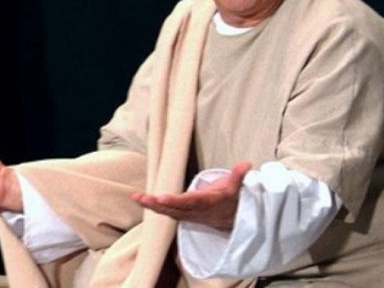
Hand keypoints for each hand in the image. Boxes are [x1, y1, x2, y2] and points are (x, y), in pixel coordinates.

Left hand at [132, 162, 250, 230]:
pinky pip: (166, 212)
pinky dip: (154, 206)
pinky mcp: (182, 214)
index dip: (175, 201)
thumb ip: (238, 175)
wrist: (231, 219)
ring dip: (151, 205)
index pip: (189, 202)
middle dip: (157, 204)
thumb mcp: (235, 188)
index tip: (162, 197)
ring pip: (167, 212)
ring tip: (136, 197)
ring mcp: (187, 214)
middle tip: (142, 198)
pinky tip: (141, 199)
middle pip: (173, 209)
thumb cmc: (229, 199)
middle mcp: (194, 211)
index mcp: (206, 203)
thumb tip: (246, 163)